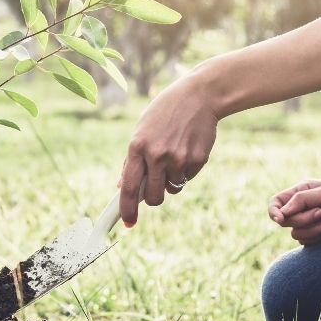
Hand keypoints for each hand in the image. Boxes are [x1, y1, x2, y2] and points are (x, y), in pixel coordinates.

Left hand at [119, 73, 217, 226]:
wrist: (199, 96)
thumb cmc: (165, 113)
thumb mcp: (142, 130)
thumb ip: (132, 158)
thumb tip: (121, 185)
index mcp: (138, 147)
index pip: (129, 187)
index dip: (127, 209)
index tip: (128, 224)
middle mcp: (157, 155)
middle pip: (153, 198)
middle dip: (154, 198)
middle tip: (156, 187)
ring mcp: (178, 158)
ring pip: (173, 189)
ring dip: (172, 180)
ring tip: (175, 155)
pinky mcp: (197, 159)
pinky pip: (188, 178)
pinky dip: (186, 170)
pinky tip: (187, 149)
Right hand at [268, 180, 320, 245]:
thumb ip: (301, 200)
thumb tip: (281, 213)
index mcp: (301, 191)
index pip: (275, 203)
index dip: (273, 212)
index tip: (280, 219)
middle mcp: (302, 206)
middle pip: (284, 220)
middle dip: (302, 219)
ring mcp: (309, 221)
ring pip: (295, 233)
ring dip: (313, 229)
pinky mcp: (317, 234)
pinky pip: (305, 241)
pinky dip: (317, 236)